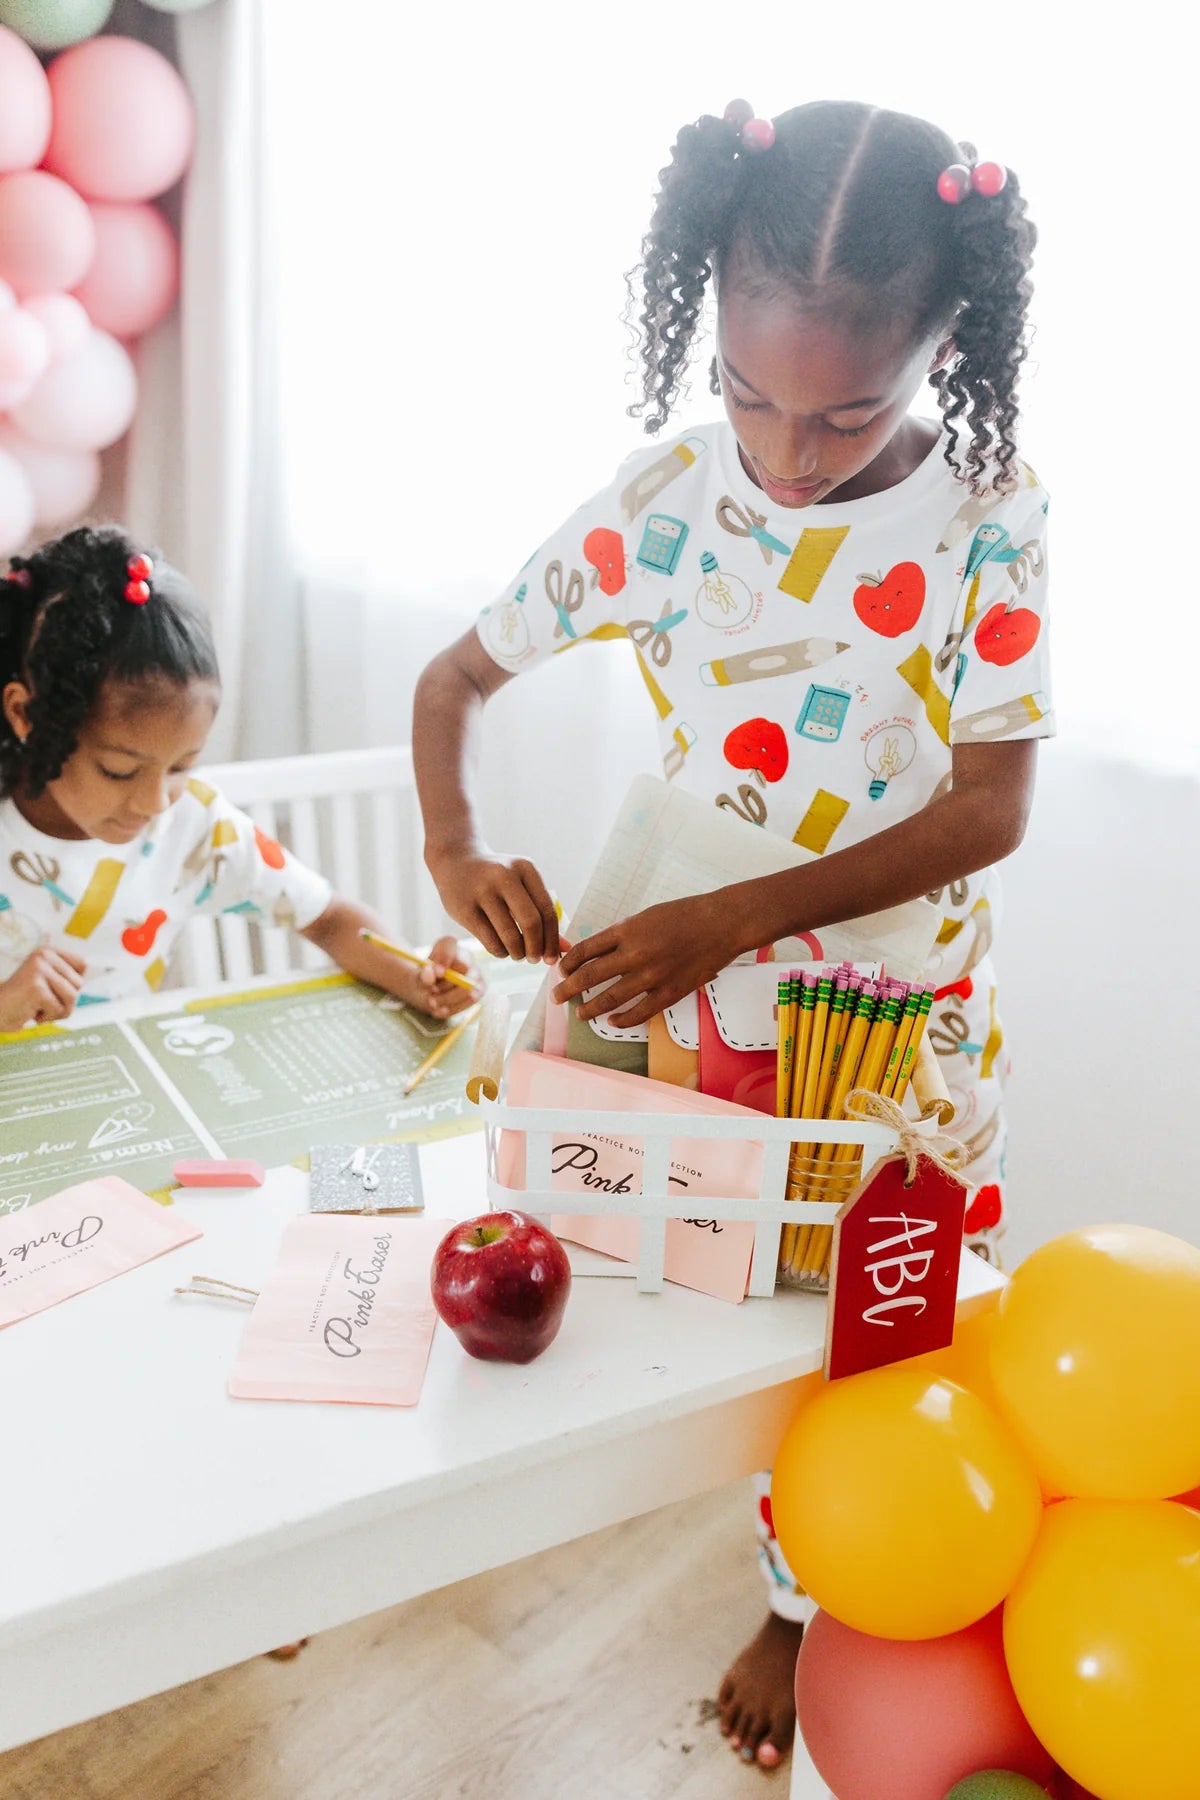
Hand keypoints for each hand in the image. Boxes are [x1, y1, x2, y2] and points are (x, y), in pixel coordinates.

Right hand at [0, 944, 86, 1030]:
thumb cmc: (23, 998)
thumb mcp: (45, 978)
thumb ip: (64, 971)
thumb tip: (89, 963)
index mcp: (48, 951)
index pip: (82, 965)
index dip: (73, 982)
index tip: (54, 987)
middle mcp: (44, 956)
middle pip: (79, 984)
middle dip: (65, 1000)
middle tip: (43, 1000)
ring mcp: (39, 970)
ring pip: (72, 997)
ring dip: (58, 1010)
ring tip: (39, 1006)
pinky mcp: (36, 988)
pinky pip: (59, 1009)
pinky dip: (47, 1017)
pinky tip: (32, 1011)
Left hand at [406, 935, 481, 1021]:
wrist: (431, 991)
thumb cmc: (426, 980)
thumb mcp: (419, 977)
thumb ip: (422, 975)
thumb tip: (431, 972)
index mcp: (448, 945)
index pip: (450, 944)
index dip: (444, 958)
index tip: (436, 973)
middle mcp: (466, 956)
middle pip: (463, 967)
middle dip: (444, 985)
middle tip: (430, 994)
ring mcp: (476, 972)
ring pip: (468, 987)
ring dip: (447, 999)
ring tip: (432, 1003)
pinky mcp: (480, 988)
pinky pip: (470, 1001)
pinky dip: (452, 1008)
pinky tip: (439, 1011)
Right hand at [429, 848, 558, 964]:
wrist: (456, 862)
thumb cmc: (498, 881)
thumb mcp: (522, 887)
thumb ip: (543, 915)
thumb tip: (566, 949)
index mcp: (525, 868)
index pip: (547, 910)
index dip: (552, 939)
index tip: (551, 958)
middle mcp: (505, 876)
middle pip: (531, 923)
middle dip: (536, 949)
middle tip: (534, 959)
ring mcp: (482, 891)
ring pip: (509, 936)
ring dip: (518, 953)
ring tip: (518, 954)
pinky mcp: (464, 909)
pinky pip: (489, 941)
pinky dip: (500, 952)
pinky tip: (502, 949)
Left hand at [552, 896, 739, 1029]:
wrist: (722, 924)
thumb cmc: (686, 914)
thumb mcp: (647, 915)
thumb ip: (623, 933)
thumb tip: (599, 950)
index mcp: (626, 930)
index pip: (585, 950)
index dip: (568, 963)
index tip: (561, 971)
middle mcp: (634, 954)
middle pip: (589, 976)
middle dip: (567, 988)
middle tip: (556, 997)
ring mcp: (652, 976)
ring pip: (610, 998)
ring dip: (590, 1008)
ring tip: (579, 1013)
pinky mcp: (669, 992)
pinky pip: (639, 1012)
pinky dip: (622, 1020)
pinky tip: (612, 1022)